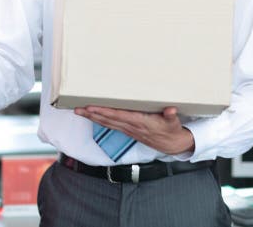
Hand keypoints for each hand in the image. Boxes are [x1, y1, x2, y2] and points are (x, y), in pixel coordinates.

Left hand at [74, 106, 194, 154]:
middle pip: (108, 120)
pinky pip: (111, 125)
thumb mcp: (173, 122)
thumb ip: (171, 115)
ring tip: (79, 111)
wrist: (171, 144)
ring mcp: (128, 130)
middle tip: (78, 109)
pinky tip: (92, 116)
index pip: (119, 116)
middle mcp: (131, 127)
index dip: (105, 112)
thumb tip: (171, 110)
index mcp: (141, 123)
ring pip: (107, 123)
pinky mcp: (128, 130)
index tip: (93, 108)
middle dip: (92, 115)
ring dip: (92, 118)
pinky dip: (100, 120)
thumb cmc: (171, 130)